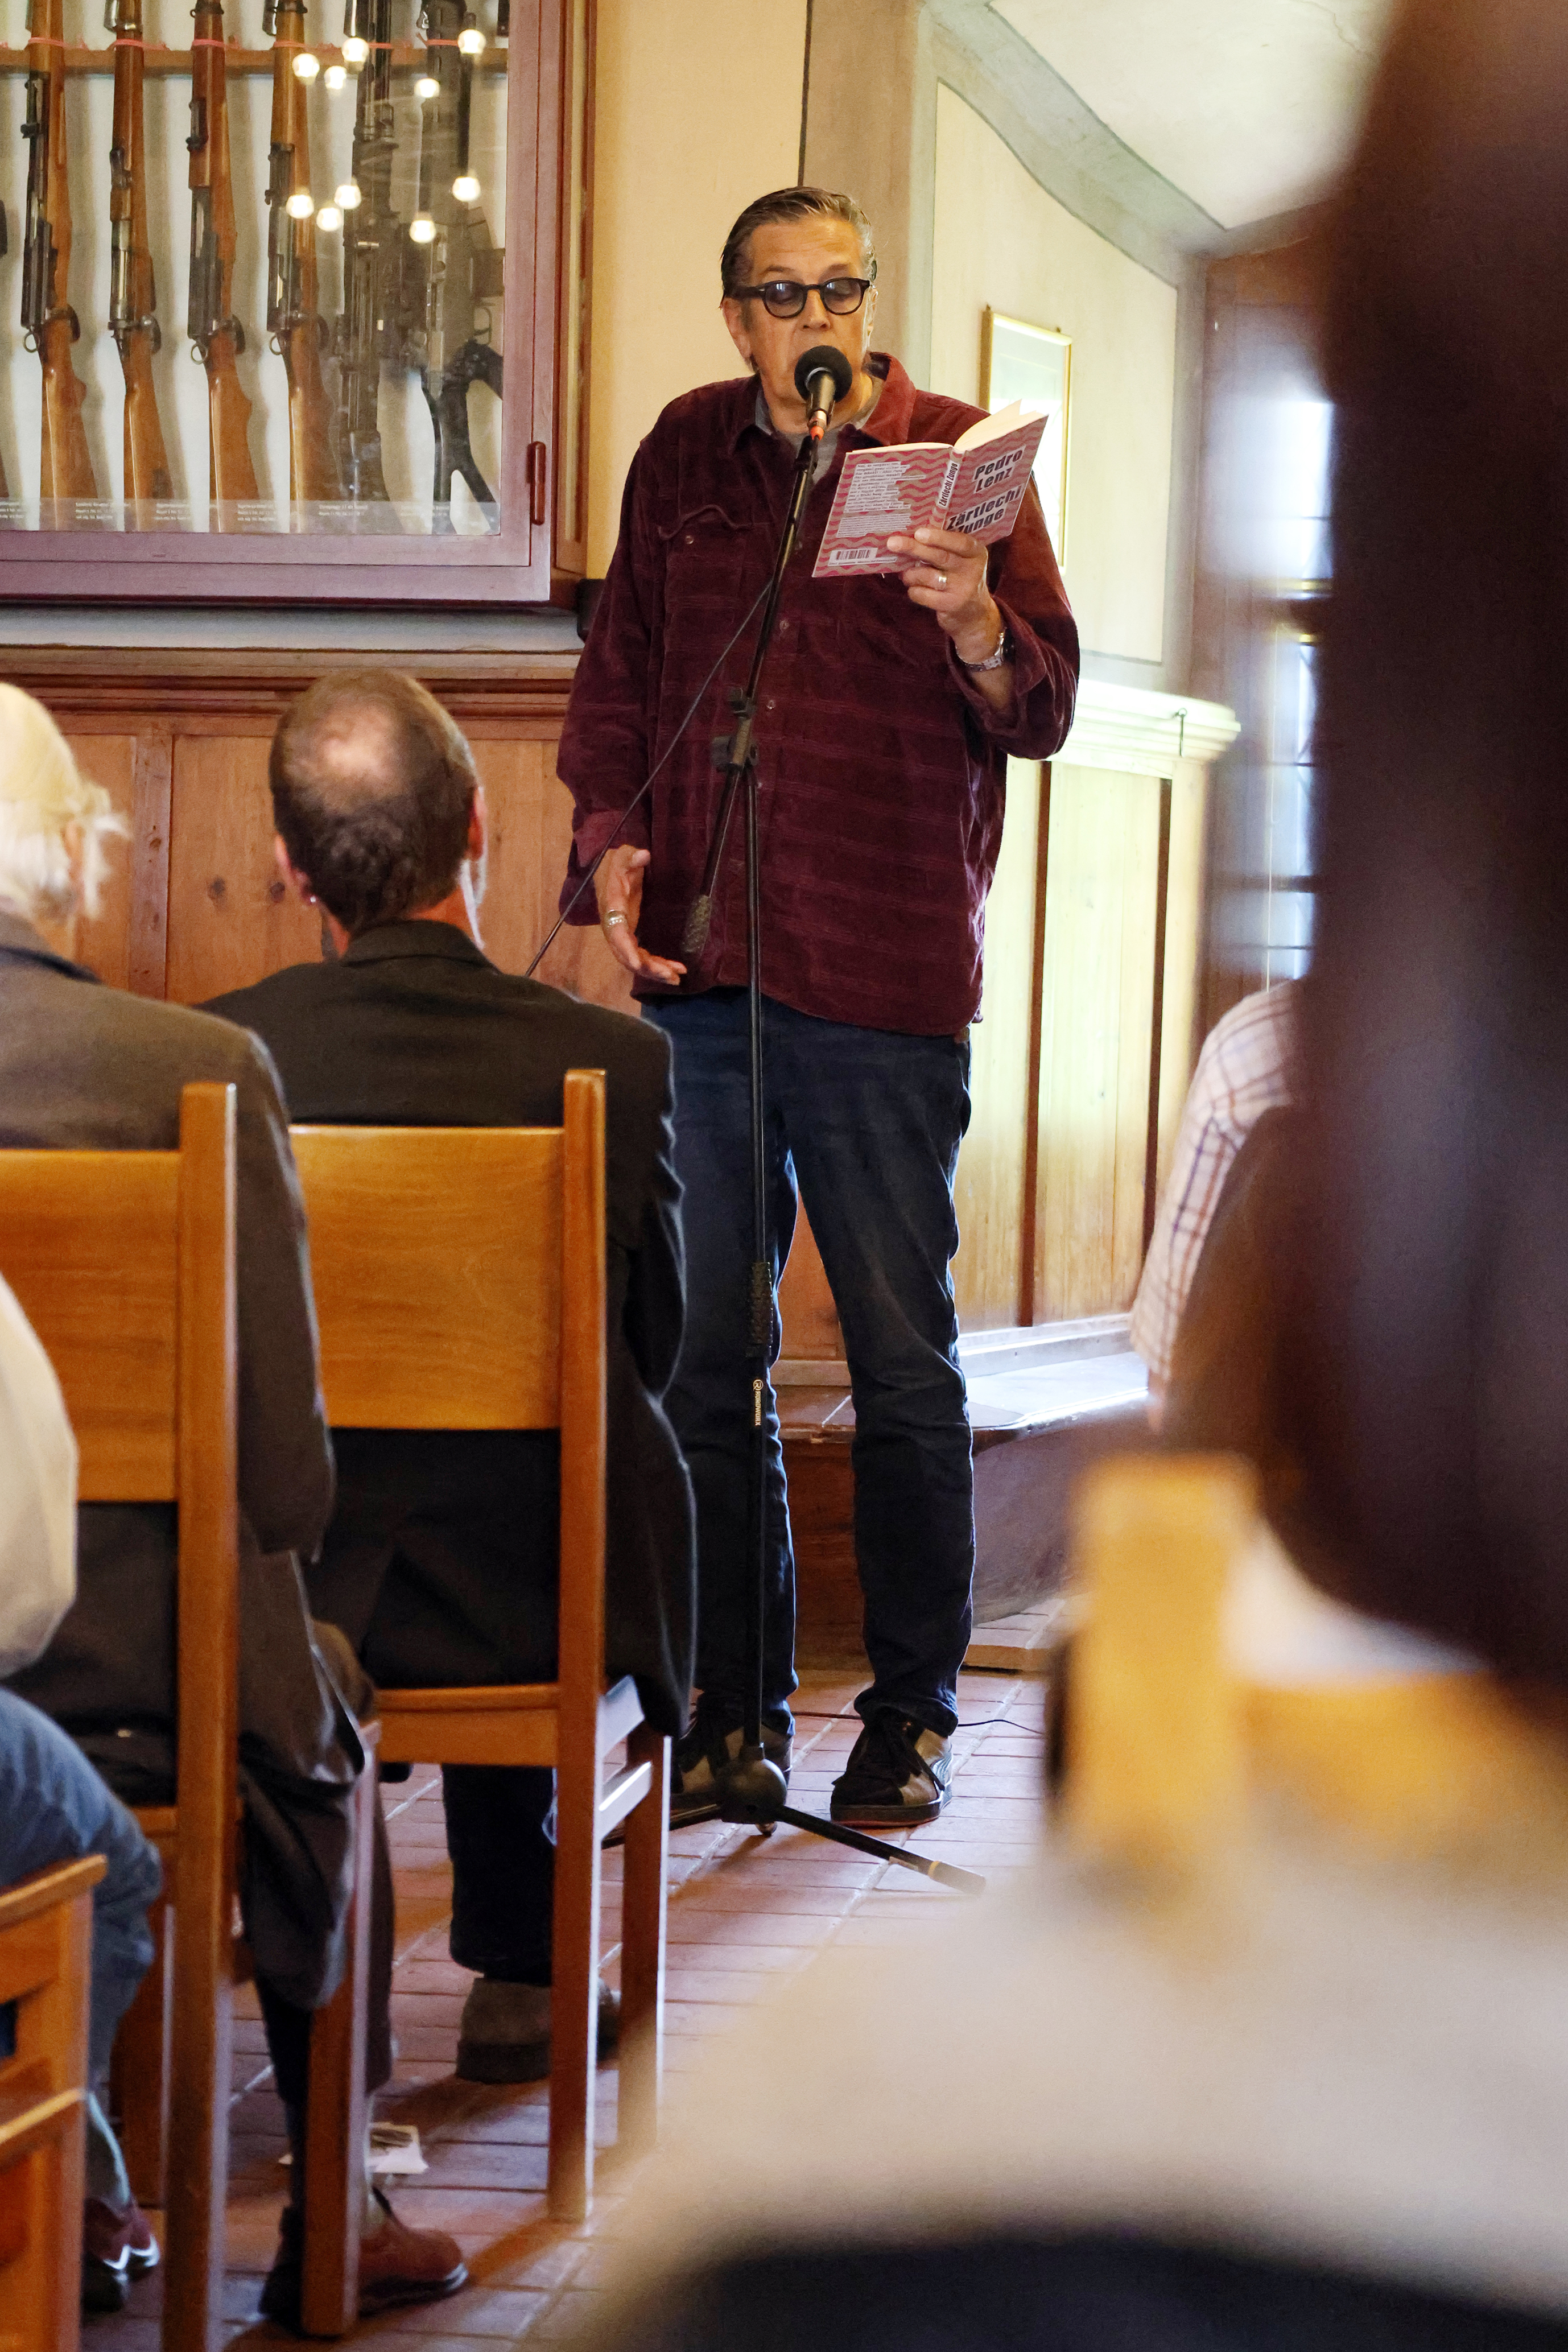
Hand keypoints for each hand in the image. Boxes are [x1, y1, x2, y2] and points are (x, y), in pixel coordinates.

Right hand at [595, 843, 686, 984]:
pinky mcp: (631, 936)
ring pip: (636, 960)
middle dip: (648, 968)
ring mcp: (622, 934)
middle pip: (627, 955)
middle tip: (671, 976)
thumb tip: (643, 855)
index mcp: (612, 909)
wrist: (607, 871)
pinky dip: (658, 964)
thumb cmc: (616, 863)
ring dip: (656, 971)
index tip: (638, 964)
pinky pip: (643, 956)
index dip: (627, 950)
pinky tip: (675, 969)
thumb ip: (631, 857)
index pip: (617, 934)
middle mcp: (614, 927)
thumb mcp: (622, 855)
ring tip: (677, 978)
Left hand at [888, 525, 1002, 663]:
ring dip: (910, 574)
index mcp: (976, 552)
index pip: (959, 541)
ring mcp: (962, 589)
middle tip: (893, 543)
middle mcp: (972, 569)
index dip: (938, 537)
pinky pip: (922, 594)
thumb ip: (943, 548)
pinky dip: (913, 590)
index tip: (918, 533)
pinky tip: (916, 590)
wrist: (974, 616)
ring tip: (906, 575)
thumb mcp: (960, 561)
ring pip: (927, 575)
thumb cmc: (959, 580)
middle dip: (914, 548)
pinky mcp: (950, 605)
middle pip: (940, 556)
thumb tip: (908, 537)